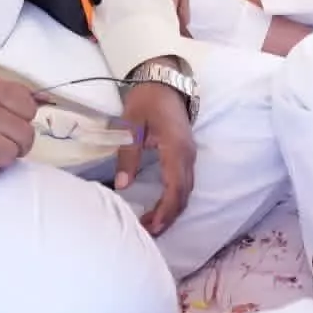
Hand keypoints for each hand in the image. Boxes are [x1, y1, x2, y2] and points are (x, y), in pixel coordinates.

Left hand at [115, 64, 196, 235]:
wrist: (163, 80)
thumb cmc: (146, 100)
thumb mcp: (131, 125)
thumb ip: (128, 155)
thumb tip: (122, 185)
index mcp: (176, 149)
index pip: (175, 189)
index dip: (165, 212)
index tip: (150, 227)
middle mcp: (188, 155)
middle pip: (184, 195)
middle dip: (168, 217)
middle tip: (148, 232)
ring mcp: (190, 154)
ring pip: (186, 190)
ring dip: (172, 209)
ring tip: (153, 224)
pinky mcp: (186, 152)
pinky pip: (185, 182)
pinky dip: (175, 198)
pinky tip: (162, 205)